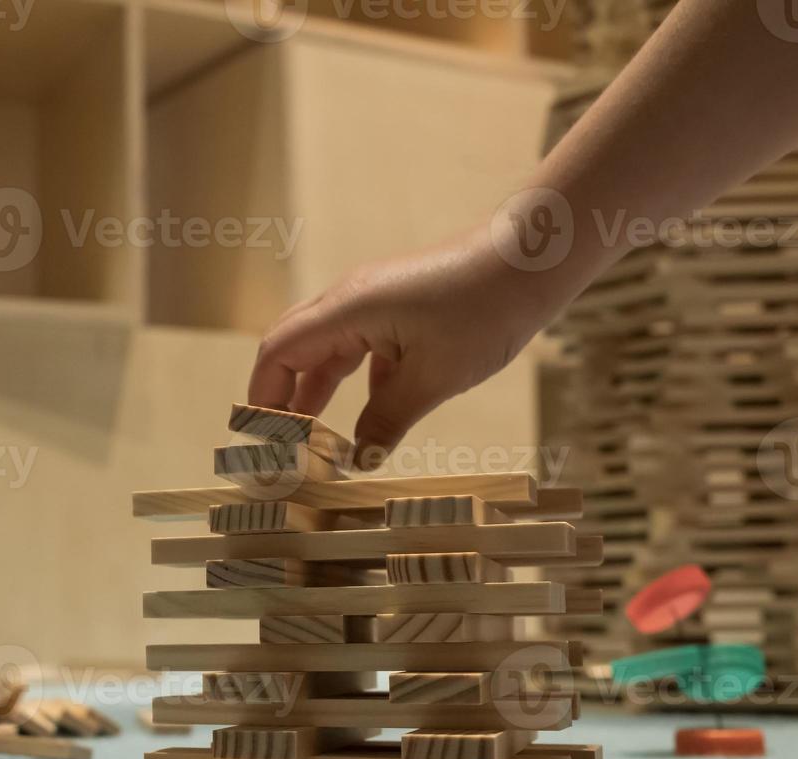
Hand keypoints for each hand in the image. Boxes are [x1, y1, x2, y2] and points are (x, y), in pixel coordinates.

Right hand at [247, 227, 565, 466]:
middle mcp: (348, 301)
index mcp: (346, 311)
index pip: (278, 353)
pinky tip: (366, 416)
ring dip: (313, 392)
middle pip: (289, 348)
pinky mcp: (394, 307)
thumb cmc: (486, 308)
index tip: (266, 441)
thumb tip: (357, 460)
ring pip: (323, 349)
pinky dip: (349, 382)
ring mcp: (370, 302)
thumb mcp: (434, 378)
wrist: (533, 259)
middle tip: (278, 444)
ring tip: (310, 439)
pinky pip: (355, 347)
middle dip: (279, 397)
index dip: (264, 399)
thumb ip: (387, 420)